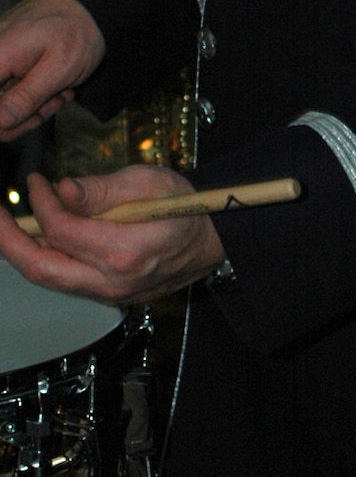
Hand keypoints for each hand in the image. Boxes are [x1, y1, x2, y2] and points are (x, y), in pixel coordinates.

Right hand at [0, 0, 105, 140]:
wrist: (85, 4)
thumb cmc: (75, 32)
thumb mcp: (59, 69)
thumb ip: (26, 97)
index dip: (5, 122)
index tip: (37, 115)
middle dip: (26, 115)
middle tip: (57, 100)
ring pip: (2, 103)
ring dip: (33, 106)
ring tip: (60, 90)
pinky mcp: (2, 62)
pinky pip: (9, 90)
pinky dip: (33, 95)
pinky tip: (54, 85)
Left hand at [0, 166, 225, 304]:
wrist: (215, 240)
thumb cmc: (187, 206)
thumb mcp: (149, 182)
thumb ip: (101, 189)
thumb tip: (61, 190)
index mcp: (124, 251)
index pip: (60, 228)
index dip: (41, 202)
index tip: (37, 181)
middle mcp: (113, 281)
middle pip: (40, 268)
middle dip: (6, 240)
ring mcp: (111, 293)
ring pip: (49, 278)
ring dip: (22, 250)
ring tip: (8, 225)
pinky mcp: (109, 295)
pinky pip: (66, 280)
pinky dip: (45, 257)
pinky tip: (39, 237)